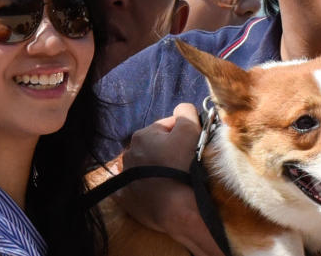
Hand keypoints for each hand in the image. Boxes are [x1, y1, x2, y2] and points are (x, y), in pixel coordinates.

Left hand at [115, 103, 224, 255]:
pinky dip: (144, 187)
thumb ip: (186, 113)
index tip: (194, 146)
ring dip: (157, 168)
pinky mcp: (126, 198)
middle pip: (156, 146)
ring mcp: (126, 177)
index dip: (184, 134)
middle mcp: (129, 153)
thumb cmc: (183, 167)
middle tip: (186, 163)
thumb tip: (183, 110)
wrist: (177, 209)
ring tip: (174, 179)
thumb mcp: (190, 131)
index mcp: (142, 136)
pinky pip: (134, 187)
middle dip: (169, 151)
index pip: (168, 127)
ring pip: (146, 166)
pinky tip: (154, 191)